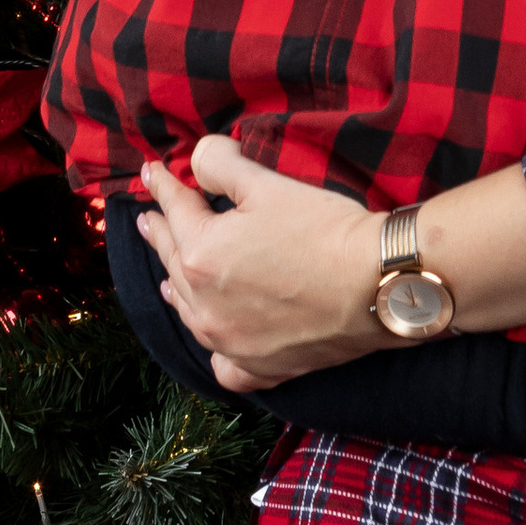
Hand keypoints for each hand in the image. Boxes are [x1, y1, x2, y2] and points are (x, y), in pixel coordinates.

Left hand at [136, 136, 384, 389]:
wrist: (377, 284)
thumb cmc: (324, 230)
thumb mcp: (269, 183)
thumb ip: (222, 165)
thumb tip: (198, 156)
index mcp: (199, 254)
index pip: (173, 209)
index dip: (162, 185)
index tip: (150, 171)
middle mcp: (203, 305)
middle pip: (173, 261)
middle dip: (161, 233)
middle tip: (149, 219)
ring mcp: (228, 342)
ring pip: (189, 312)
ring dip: (177, 286)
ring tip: (168, 275)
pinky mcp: (259, 368)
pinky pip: (223, 365)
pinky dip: (215, 347)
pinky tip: (216, 337)